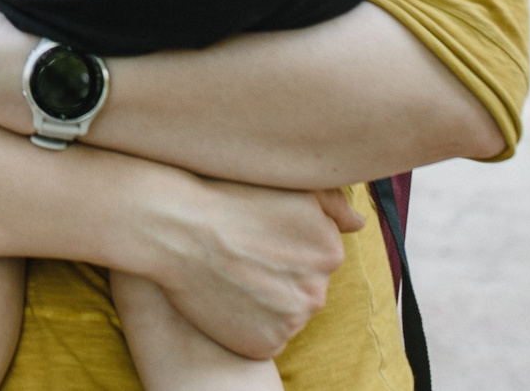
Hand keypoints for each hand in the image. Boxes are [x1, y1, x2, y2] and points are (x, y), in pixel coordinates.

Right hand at [144, 177, 366, 358]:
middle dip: (275, 275)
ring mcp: (291, 322)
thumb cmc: (225, 195)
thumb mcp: (287, 184)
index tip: (252, 232)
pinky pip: (262, 337)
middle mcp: (318, 291)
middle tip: (237, 253)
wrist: (171, 226)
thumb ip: (332, 201)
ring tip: (226, 273)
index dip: (281, 244)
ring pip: (283, 313)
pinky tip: (222, 296)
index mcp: (329, 252)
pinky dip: (245, 324)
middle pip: (302, 287)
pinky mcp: (265, 345)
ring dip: (262, 300)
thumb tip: (358, 224)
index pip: (315, 256)